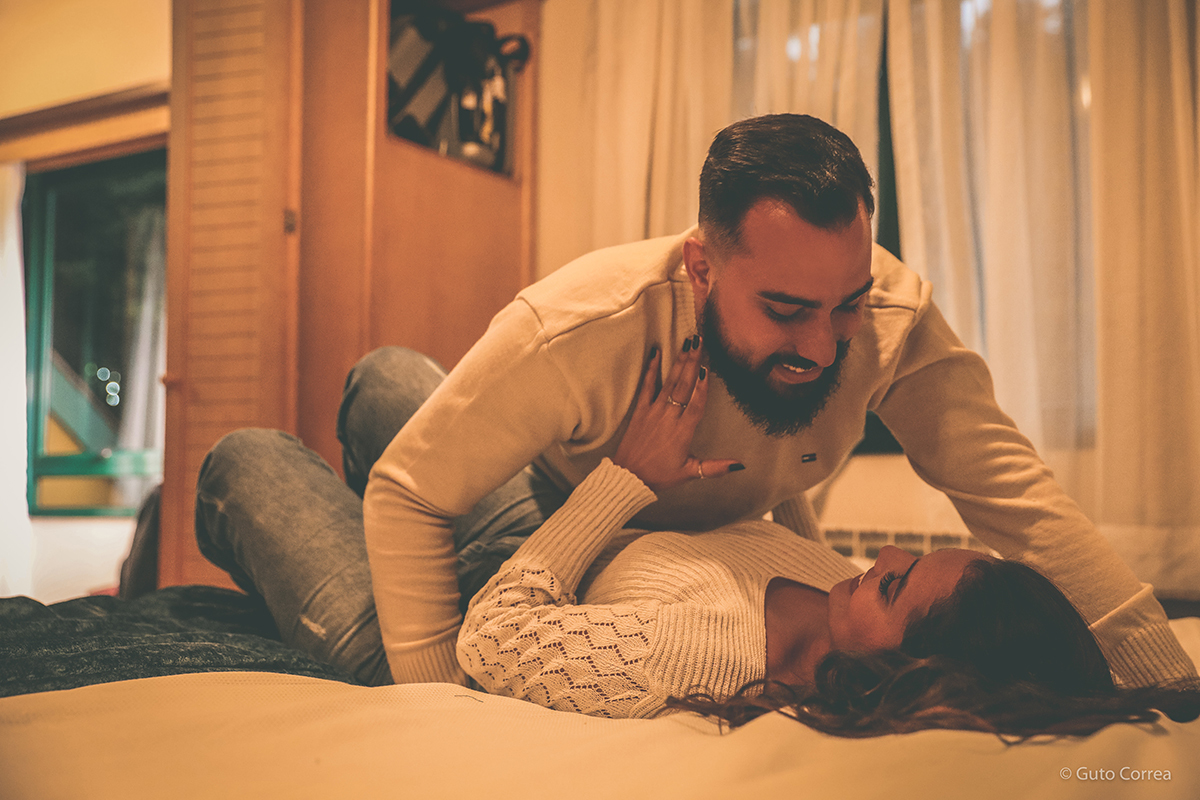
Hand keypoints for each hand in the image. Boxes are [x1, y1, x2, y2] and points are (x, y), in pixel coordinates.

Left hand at [613, 335, 743, 492]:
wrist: (628, 477)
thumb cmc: (659, 475)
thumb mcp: (689, 472)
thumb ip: (715, 467)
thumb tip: (740, 465)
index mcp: (683, 431)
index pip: (696, 404)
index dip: (702, 386)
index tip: (707, 367)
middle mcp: (669, 417)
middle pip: (684, 385)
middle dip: (692, 362)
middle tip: (699, 341)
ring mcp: (653, 411)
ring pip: (669, 382)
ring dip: (678, 361)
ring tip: (687, 342)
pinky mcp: (640, 410)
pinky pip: (647, 386)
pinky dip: (651, 369)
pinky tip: (656, 353)